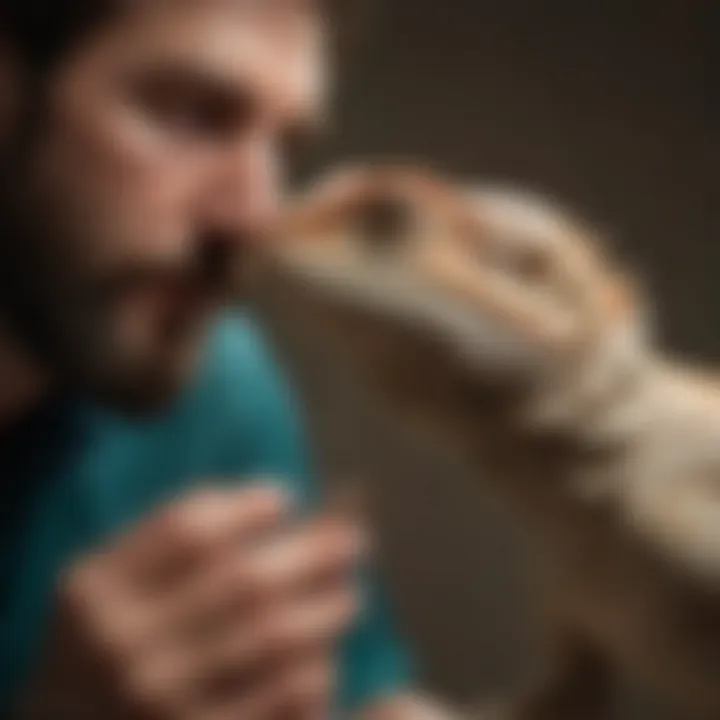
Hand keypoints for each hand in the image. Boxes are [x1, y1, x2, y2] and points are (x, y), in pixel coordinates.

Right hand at [19, 484, 363, 719]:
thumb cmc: (100, 645)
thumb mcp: (105, 584)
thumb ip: (165, 541)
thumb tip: (273, 501)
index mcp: (96, 590)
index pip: (188, 531)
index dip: (246, 508)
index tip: (284, 498)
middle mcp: (122, 644)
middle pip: (243, 581)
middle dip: (313, 554)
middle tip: (353, 541)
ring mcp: (158, 701)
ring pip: (272, 640)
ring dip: (326, 612)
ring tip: (349, 596)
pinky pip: (279, 702)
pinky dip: (313, 675)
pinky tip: (324, 660)